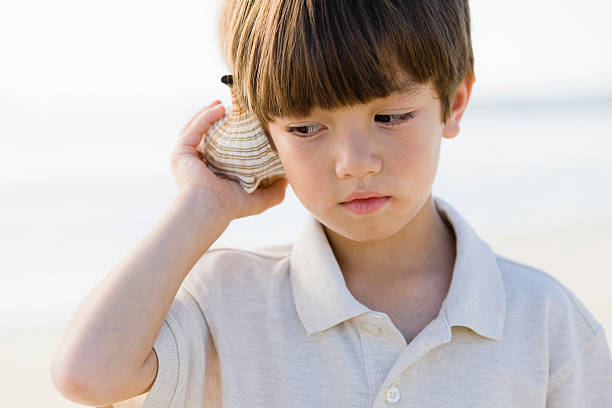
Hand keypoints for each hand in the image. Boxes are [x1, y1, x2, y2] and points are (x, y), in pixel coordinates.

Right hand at [170, 100, 288, 219]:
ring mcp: (186, 158)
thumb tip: (289, 179)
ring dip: (208, 113)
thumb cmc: (231, 208)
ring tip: (223, 103)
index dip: (229, 133)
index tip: (244, 121)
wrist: (210, 210)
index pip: (218, 147)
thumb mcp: (259, 199)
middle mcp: (196, 164)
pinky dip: (204, 116)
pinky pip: (193, 129)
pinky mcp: (181, 153)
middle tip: (233, 107)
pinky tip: (219, 108)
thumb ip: (275, 191)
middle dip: (216, 118)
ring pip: (195, 128)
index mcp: (211, 172)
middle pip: (204, 134)